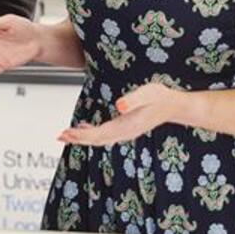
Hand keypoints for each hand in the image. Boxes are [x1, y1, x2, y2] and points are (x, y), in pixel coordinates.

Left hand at [58, 83, 183, 146]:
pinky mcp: (125, 129)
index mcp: (127, 126)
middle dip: (78, 138)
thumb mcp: (148, 94)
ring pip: (99, 139)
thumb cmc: (160, 98)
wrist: (174, 106)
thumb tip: (118, 106)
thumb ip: (133, 100)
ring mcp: (125, 133)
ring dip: (82, 137)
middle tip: (60, 136)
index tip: (67, 133)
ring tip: (66, 135)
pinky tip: (82, 127)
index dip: (82, 135)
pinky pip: (104, 135)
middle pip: (97, 139)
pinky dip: (91, 133)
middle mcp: (125, 133)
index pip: (100, 134)